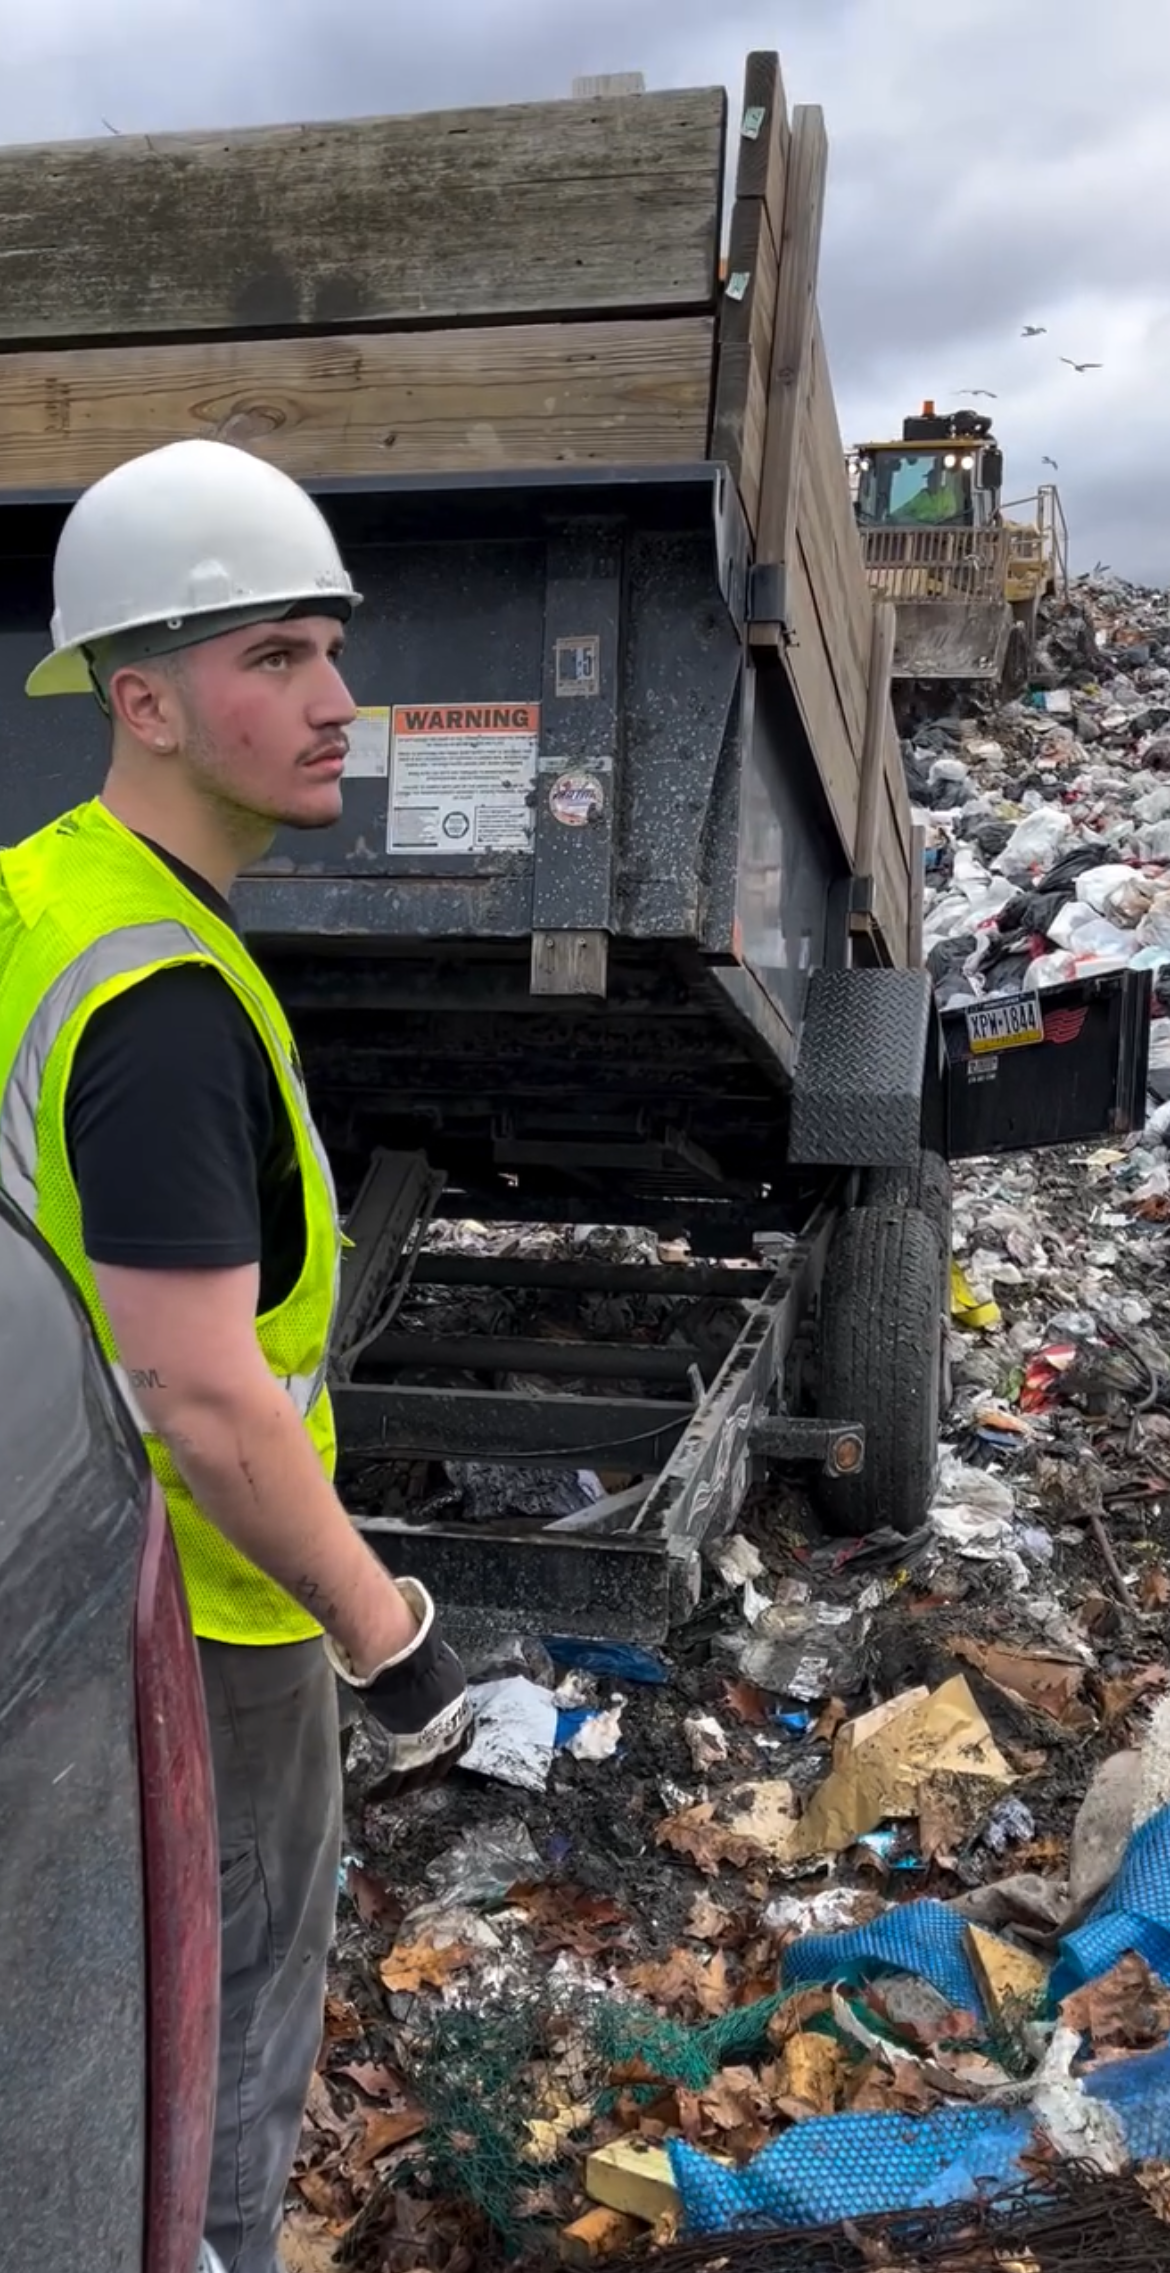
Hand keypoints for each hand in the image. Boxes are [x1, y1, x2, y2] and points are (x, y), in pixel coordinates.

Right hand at [326, 1578, 472, 1796]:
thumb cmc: (421, 1659)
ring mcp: (427, 1748)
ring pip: (418, 1776)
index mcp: (460, 1712)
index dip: (450, 1750)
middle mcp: (449, 1734)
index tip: (442, 1755)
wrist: (406, 1666)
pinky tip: (373, 1796)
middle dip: (430, 1773)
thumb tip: (429, 1676)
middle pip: (441, 1763)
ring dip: (406, 1786)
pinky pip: (394, 1779)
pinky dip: (384, 1790)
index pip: (462, 1741)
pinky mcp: (404, 1756)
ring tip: (393, 1792)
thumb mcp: (440, 1671)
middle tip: (417, 1781)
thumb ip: (438, 1684)